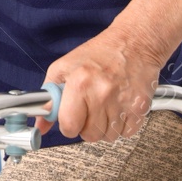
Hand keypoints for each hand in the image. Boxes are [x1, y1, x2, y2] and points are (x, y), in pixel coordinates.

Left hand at [37, 27, 163, 142]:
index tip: (71, 118)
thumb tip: (41, 124)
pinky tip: (119, 108)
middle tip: (89, 109)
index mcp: (79, 83)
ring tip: (105, 106)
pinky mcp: (140, 108)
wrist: (134, 42)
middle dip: (86, 126)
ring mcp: (122, 102)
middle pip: (89, 135)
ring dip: (104, 126)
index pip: (69, 125)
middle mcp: (102, 94)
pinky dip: (121, 126)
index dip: (68, 125)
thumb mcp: (64, 67)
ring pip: (108, 137)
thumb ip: (50, 97)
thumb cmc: (100, 53)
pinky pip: (126, 133)